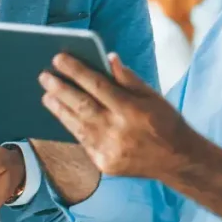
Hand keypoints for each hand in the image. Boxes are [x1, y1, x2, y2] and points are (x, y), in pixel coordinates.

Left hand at [39, 53, 195, 179]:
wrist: (177, 161)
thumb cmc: (165, 123)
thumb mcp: (153, 96)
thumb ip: (128, 78)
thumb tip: (108, 57)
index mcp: (131, 110)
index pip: (97, 85)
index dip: (76, 70)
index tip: (59, 58)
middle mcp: (117, 130)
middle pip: (81, 105)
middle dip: (60, 88)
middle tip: (44, 76)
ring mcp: (109, 150)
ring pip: (76, 125)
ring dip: (59, 108)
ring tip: (47, 94)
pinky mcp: (104, 164)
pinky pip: (82, 141)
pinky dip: (71, 126)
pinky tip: (62, 115)